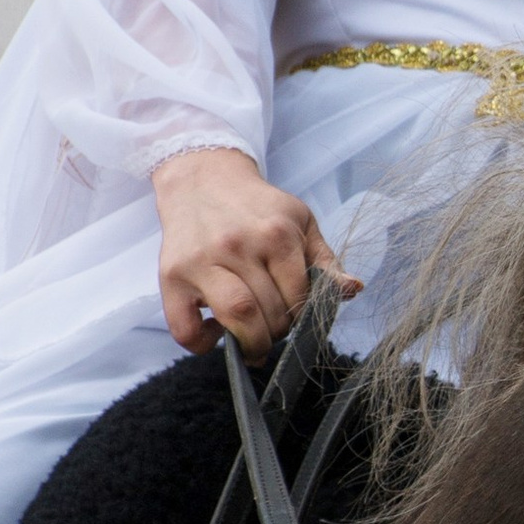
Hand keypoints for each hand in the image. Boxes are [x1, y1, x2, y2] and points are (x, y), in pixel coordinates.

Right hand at [151, 147, 358, 354]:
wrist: (202, 180)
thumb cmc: (255, 207)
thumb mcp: (299, 222)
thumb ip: (325, 260)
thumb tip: (352, 290)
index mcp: (276, 234)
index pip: (299, 296)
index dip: (301, 316)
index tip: (295, 316)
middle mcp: (238, 245)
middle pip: (269, 313)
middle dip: (277, 332)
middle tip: (274, 328)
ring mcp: (202, 261)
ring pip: (235, 318)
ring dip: (250, 342)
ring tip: (253, 340)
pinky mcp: (171, 276)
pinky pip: (185, 328)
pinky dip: (202, 343)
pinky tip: (215, 330)